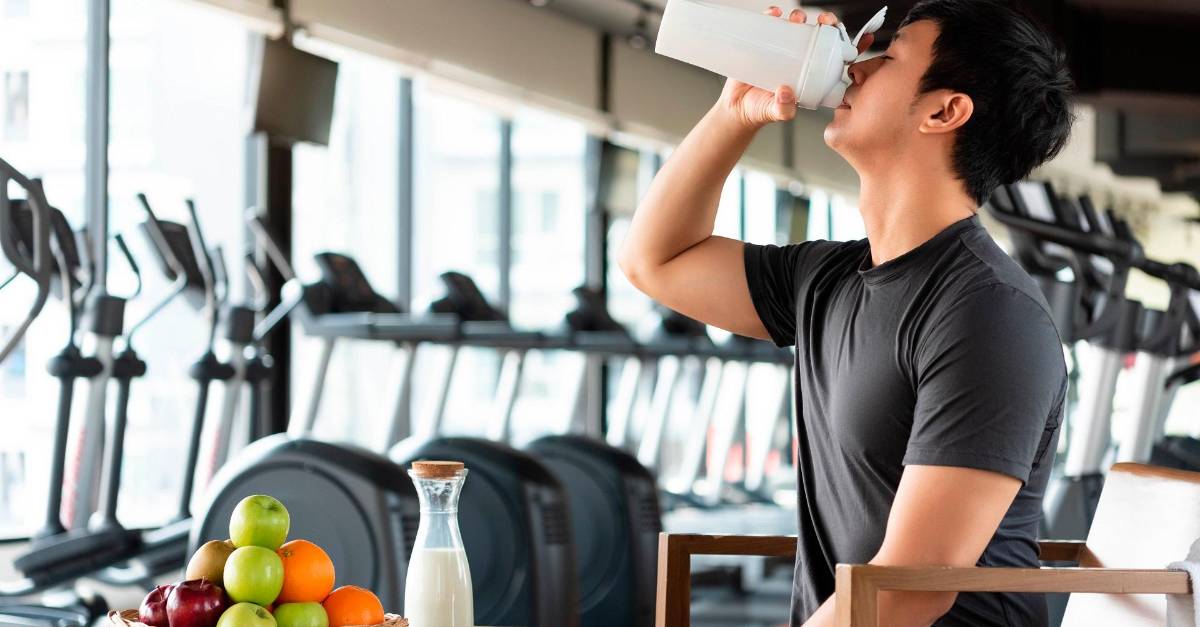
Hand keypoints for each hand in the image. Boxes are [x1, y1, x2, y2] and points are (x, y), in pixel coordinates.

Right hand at [717, 6, 874, 128]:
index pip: (832, 56)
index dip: (842, 43)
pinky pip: (770, 25)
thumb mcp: (776, 112)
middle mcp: (798, 60)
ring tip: (796, 19)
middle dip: (825, 23)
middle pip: (817, 36)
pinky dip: (772, 15)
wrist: (735, 108)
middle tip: (823, 22)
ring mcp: (781, 51)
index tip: (849, 35)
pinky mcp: (763, 45)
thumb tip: (786, 93)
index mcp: (809, 76)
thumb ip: (783, 109)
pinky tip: (773, 14)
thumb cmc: (760, 111)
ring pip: (796, 27)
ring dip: (799, 17)